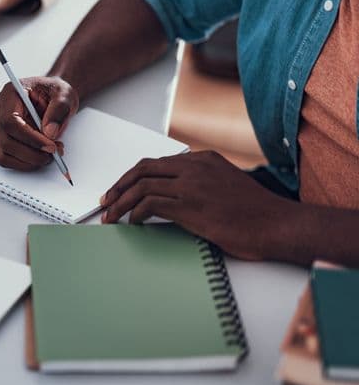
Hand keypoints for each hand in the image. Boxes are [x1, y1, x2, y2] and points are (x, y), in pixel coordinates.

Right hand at [0, 76, 78, 170]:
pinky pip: (6, 159)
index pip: (10, 121)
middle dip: (32, 153)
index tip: (50, 146)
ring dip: (29, 160)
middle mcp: (0, 109)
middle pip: (6, 140)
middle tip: (54, 153)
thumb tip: (49, 133)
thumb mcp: (64, 94)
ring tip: (49, 154)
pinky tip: (39, 156)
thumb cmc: (55, 93)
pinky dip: (24, 163)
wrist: (54, 97)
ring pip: (4, 153)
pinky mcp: (2, 139)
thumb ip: (59, 110)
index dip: (30, 138)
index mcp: (11, 93)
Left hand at [99, 151, 290, 259]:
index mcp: (203, 159)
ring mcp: (192, 185)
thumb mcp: (225, 187)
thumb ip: (200, 184)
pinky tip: (132, 223)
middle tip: (106, 202)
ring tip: (110, 217)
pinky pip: (150, 204)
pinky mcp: (191, 205)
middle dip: (118, 186)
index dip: (132, 177)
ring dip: (121, 202)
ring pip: (142, 186)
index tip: (118, 190)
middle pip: (142, 169)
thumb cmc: (255, 213)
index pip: (156, 162)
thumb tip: (170, 199)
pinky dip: (135, 213)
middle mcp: (195, 167)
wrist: (278, 225)